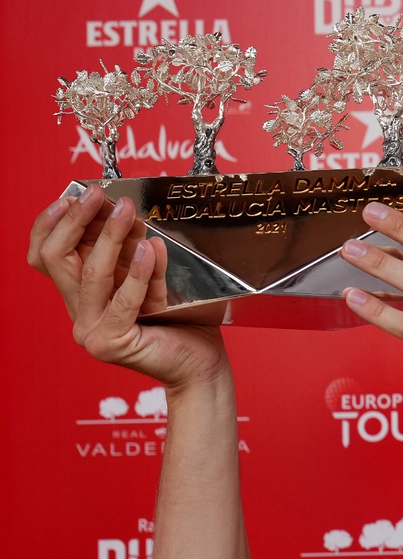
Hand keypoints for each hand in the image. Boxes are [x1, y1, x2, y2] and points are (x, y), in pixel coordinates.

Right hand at [28, 185, 228, 388]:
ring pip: (90, 273)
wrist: (201, 364)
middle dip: (77, 220)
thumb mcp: (151, 277)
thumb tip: (121, 210)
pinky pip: (124, 299)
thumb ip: (132, 252)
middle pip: (56, 258)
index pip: (45, 255)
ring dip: (110, 237)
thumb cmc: (181, 322)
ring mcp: (90, 331)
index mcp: (81, 295)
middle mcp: (78, 313)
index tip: (76, 195)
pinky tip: (150, 249)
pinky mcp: (111, 343)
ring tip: (129, 213)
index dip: (53, 223)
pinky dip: (138, 272)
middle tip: (101, 195)